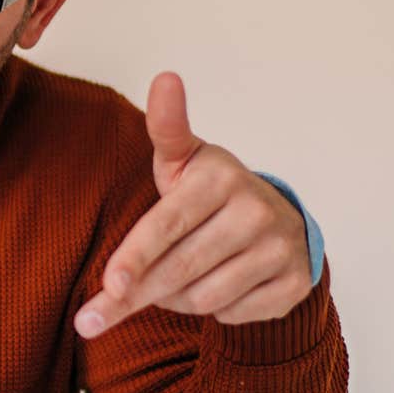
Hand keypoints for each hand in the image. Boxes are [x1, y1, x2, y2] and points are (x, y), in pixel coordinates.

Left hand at [75, 72, 313, 338]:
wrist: (278, 219)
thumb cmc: (207, 191)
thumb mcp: (182, 158)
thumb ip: (166, 127)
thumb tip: (165, 77)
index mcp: (221, 179)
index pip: (165, 226)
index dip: (134, 258)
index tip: (109, 286)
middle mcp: (256, 211)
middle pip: (178, 270)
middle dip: (134, 295)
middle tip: (97, 315)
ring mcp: (281, 249)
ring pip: (203, 298)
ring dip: (175, 299)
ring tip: (175, 278)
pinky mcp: (296, 282)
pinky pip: (233, 313)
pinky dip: (215, 309)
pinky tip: (217, 285)